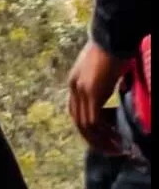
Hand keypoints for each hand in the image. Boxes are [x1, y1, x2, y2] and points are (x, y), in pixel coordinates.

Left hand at [68, 40, 129, 154]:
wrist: (111, 39)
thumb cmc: (110, 51)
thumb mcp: (100, 71)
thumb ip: (99, 85)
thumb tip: (109, 94)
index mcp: (74, 83)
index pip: (75, 111)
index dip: (86, 127)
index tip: (100, 138)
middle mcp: (73, 88)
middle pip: (77, 120)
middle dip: (92, 138)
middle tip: (107, 149)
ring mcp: (81, 91)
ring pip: (85, 125)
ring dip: (99, 139)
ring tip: (114, 149)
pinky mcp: (91, 93)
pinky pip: (93, 121)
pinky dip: (103, 133)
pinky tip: (115, 140)